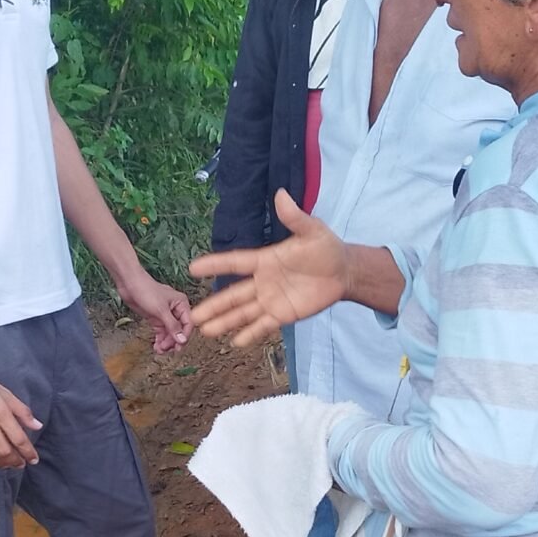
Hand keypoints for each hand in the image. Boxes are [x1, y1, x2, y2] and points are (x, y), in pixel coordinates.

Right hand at [0, 359, 40, 466]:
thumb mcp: (5, 393)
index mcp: (1, 413)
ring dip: (0, 464)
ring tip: (7, 464)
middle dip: (15, 461)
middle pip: (5, 451)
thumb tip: (37, 426)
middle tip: (20, 463)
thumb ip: (22, 411)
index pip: (19, 439)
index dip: (28, 452)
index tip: (33, 459)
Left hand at [120, 267, 192, 353]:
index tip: (178, 346)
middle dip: (173, 340)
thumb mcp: (161, 310)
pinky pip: (161, 332)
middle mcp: (176, 310)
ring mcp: (166, 315)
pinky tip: (156, 346)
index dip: (184, 336)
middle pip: (179, 330)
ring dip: (166, 342)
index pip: (188, 323)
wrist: (129, 284)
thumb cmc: (146, 291)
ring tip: (159, 350)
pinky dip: (160, 339)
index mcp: (182, 304)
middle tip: (166, 349)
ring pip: (170, 333)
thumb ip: (172, 326)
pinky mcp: (156, 318)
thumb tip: (182, 340)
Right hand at [189, 189, 349, 347]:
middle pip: (233, 295)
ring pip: (243, 313)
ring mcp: (271, 300)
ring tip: (204, 331)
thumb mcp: (312, 230)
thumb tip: (281, 194)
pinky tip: (235, 342)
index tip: (193, 268)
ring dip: (224, 322)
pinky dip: (250, 334)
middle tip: (192, 315)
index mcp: (265, 260)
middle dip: (213, 306)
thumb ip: (294, 217)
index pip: (235, 263)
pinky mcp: (284, 314)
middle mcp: (262, 282)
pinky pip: (263, 325)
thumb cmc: (326, 248)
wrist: (344, 271)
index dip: (215, 265)